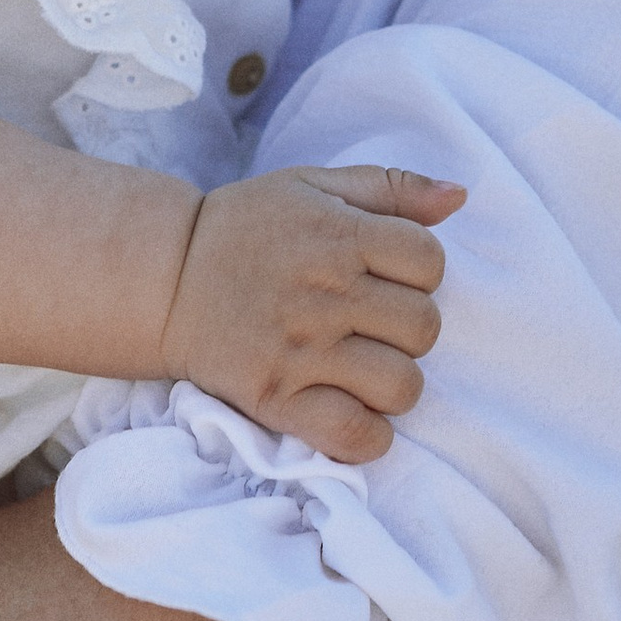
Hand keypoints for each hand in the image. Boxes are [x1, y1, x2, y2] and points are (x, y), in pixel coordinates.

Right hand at [160, 165, 463, 463]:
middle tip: (373, 325)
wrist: (161, 279)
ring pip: (402, 386)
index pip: (430, 261)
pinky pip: (354, 435)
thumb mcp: (312, 185)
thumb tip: (459, 196)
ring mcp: (301, 350)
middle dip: (409, 329)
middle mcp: (325, 292)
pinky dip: (366, 435)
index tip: (387, 276)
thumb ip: (389, 187)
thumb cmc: (245, 230)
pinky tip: (353, 413)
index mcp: (338, 235)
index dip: (419, 271)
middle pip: (425, 327)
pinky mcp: (275, 398)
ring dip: (393, 383)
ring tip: (364, 370)